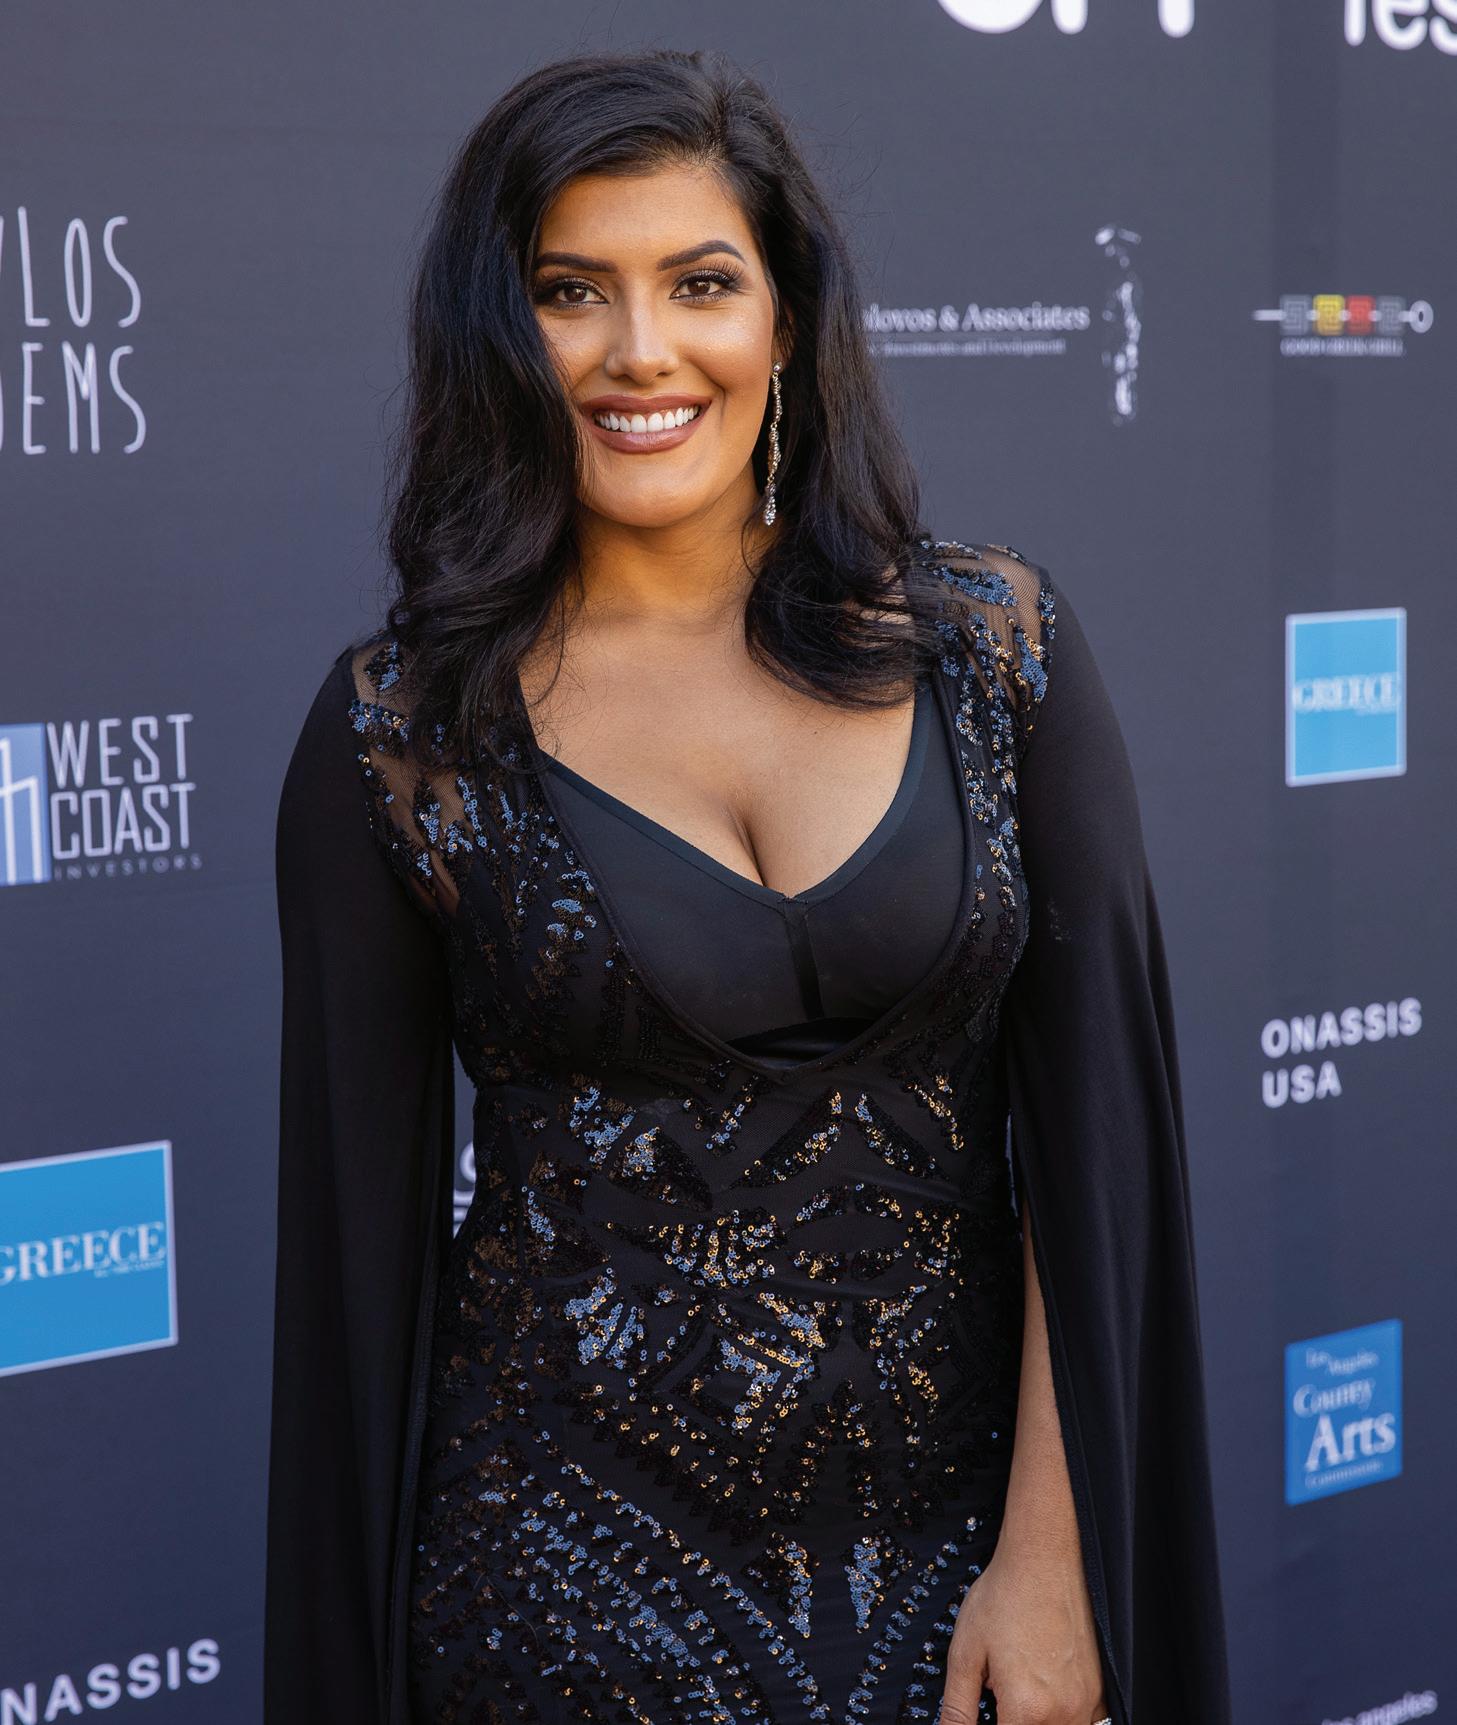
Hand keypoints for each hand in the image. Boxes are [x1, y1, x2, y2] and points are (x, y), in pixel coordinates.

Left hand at [936, 1536, 1107, 1724]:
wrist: (1044, 1559)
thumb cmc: (1005, 1597)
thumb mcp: (966, 1652)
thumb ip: (958, 1707)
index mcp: (1027, 1709)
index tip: (989, 1710)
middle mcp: (1064, 1713)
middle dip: (1012, 1719)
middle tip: (1000, 1689)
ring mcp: (1087, 1703)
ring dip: (1035, 1720)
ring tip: (1020, 1683)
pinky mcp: (1100, 1690)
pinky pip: (1082, 1722)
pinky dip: (1060, 1714)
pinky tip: (1044, 1685)